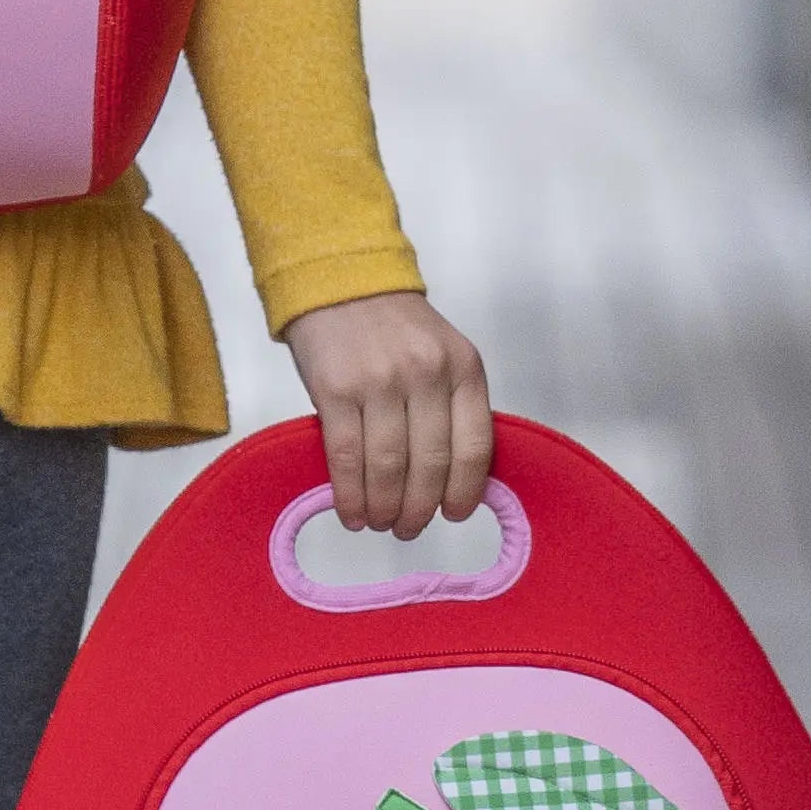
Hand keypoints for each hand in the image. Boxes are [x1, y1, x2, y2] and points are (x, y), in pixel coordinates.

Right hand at [284, 294, 494, 537]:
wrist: (340, 280)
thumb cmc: (393, 328)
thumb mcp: (441, 354)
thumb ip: (451, 405)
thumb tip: (452, 482)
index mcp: (463, 366)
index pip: (475, 446)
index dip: (466, 491)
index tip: (454, 514)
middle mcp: (426, 372)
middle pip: (431, 465)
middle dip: (420, 510)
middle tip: (409, 528)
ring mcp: (380, 380)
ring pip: (389, 467)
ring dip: (384, 508)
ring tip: (379, 523)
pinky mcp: (335, 389)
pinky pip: (347, 457)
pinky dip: (350, 495)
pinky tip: (351, 511)